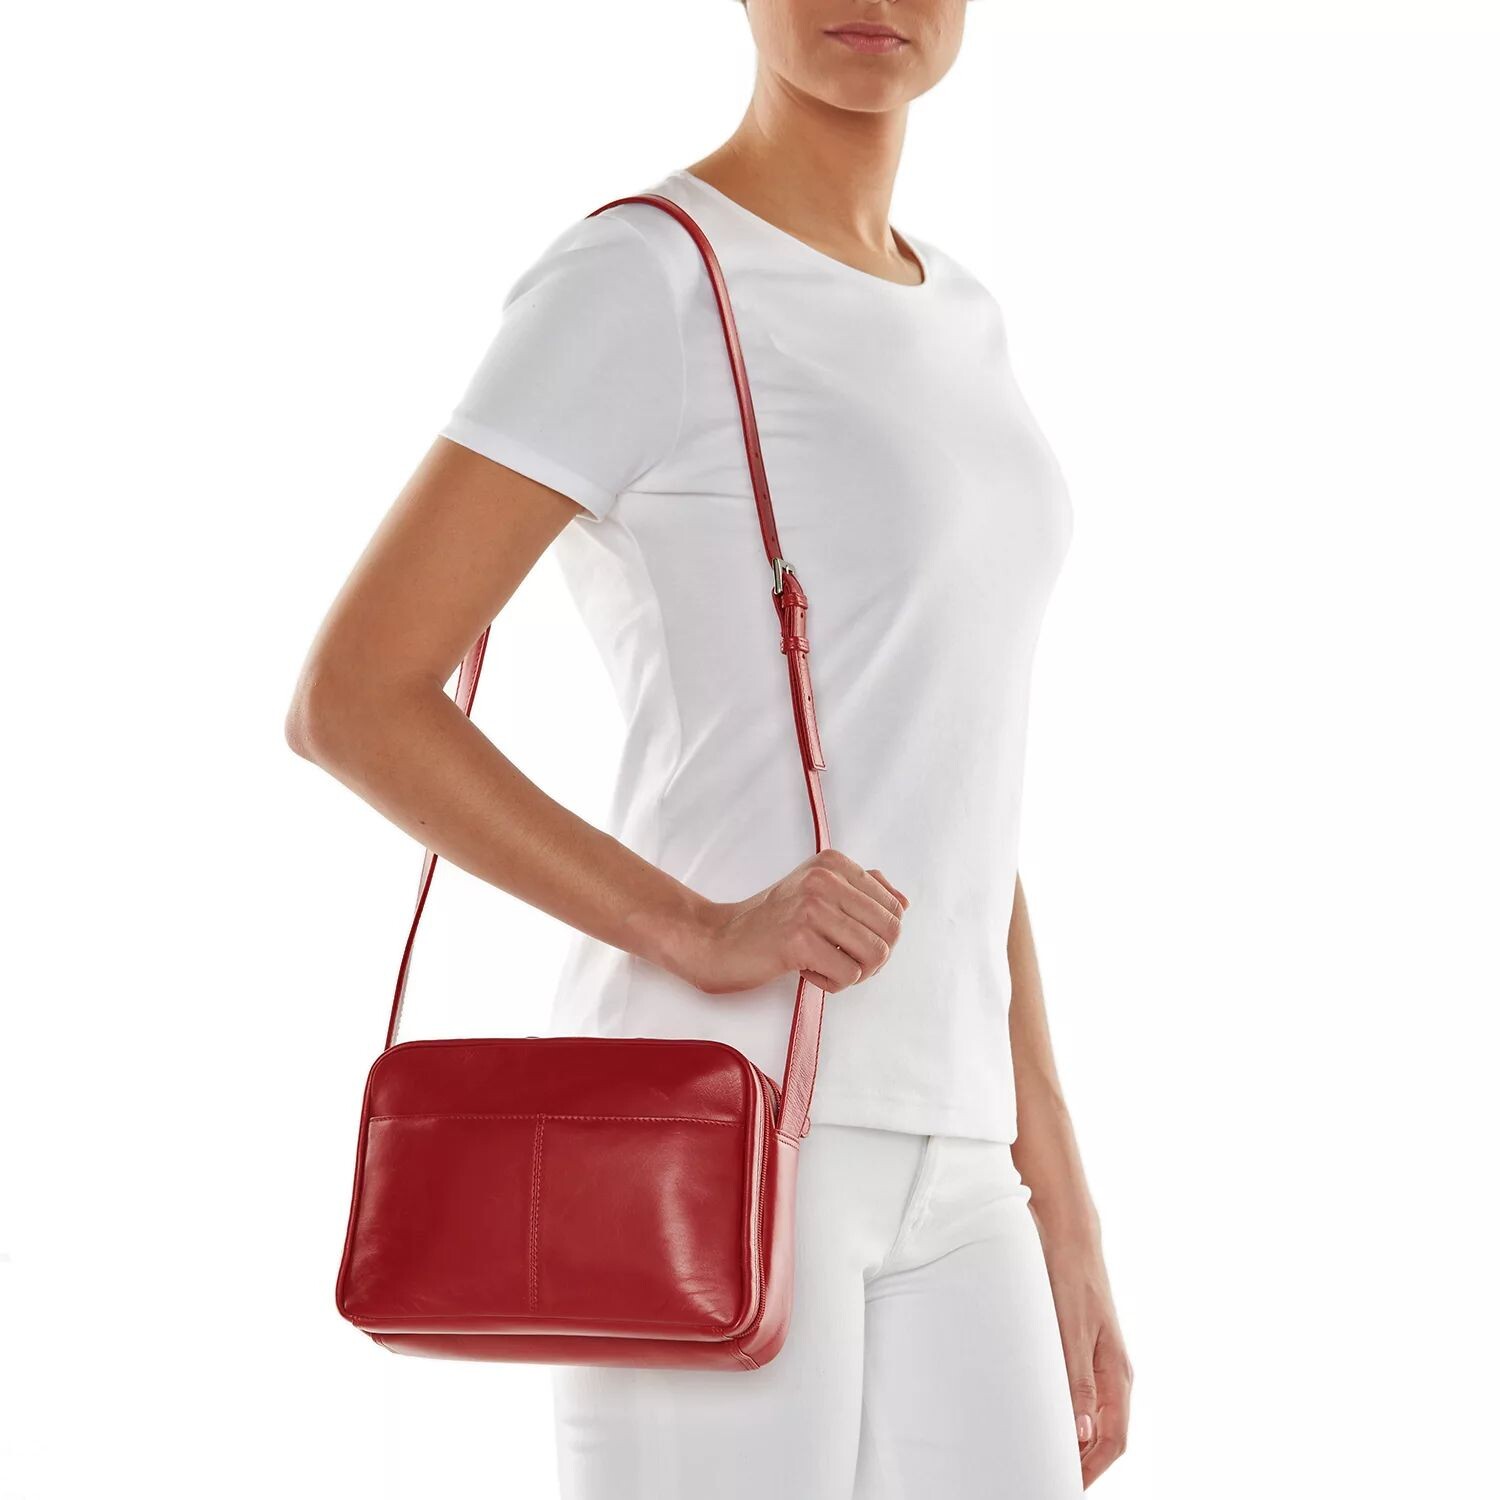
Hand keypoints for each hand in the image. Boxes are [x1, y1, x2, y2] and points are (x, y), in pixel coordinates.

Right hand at [680, 849, 908, 995]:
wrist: (718, 940)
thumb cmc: (769, 921)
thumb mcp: (816, 891)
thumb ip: (861, 891)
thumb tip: (903, 902)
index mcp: (834, 864)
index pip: (894, 907)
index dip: (879, 936)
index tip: (849, 942)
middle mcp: (825, 879)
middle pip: (891, 932)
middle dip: (873, 959)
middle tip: (841, 961)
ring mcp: (811, 908)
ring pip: (875, 955)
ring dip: (854, 972)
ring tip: (824, 965)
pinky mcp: (799, 940)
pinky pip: (848, 975)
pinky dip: (832, 984)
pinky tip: (806, 971)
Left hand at [1044, 1244, 1131, 1486]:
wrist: (1071, 1240)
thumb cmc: (1072, 1280)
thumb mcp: (1071, 1331)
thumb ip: (1077, 1381)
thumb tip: (1082, 1432)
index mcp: (1117, 1374)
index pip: (1113, 1441)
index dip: (1092, 1469)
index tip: (1066, 1484)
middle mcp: (1115, 1374)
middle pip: (1107, 1436)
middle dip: (1084, 1462)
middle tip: (1051, 1475)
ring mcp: (1103, 1363)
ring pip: (1098, 1418)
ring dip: (1078, 1441)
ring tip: (1048, 1455)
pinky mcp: (1088, 1350)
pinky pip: (1087, 1397)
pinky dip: (1073, 1416)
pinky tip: (1051, 1418)